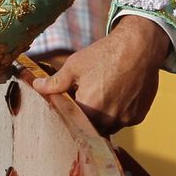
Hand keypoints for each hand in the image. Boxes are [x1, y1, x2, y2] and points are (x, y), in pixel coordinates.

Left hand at [30, 15, 169, 135]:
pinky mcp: (138, 116)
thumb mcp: (75, 65)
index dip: (69, 117)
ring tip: (102, 94)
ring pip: (109, 127)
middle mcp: (109, 119)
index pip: (73, 124)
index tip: (68, 107)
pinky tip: (118, 94)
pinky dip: (118, 112)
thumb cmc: (105, 54)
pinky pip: (123, 120)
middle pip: (91, 128)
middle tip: (85, 99)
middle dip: (86, 118)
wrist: (140, 46)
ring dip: (102, 117)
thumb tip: (36, 87)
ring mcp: (126, 119)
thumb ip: (55, 82)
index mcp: (90, 108)